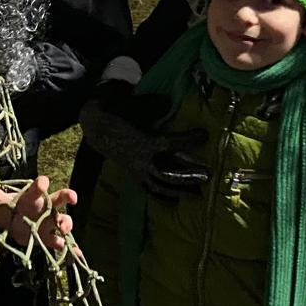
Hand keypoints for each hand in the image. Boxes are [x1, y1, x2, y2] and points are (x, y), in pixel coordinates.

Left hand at [0, 174, 76, 249]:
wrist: (13, 225)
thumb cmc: (9, 210)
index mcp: (32, 198)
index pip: (37, 189)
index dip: (40, 184)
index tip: (43, 182)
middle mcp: (45, 208)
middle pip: (58, 200)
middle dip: (66, 197)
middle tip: (72, 197)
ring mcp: (49, 224)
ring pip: (63, 221)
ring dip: (66, 224)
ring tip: (64, 230)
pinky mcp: (50, 238)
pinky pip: (62, 242)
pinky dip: (72, 248)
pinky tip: (77, 253)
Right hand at [78, 81, 207, 200]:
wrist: (97, 128)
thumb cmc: (120, 114)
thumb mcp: (136, 106)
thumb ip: (154, 105)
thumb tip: (169, 103)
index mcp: (144, 142)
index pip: (171, 143)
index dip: (189, 140)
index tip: (205, 135)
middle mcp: (141, 160)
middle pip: (168, 173)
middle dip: (188, 176)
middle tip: (208, 176)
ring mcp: (137, 170)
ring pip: (160, 186)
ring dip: (179, 191)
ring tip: (197, 194)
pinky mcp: (134, 175)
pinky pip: (148, 190)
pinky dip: (162, 197)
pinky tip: (174, 202)